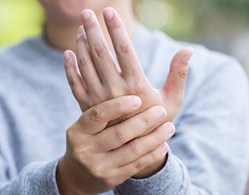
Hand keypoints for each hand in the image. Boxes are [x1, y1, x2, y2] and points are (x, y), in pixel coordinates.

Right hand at [56, 96, 174, 193]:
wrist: (79, 174)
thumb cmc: (90, 138)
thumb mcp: (87, 123)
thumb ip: (101, 104)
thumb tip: (134, 69)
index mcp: (78, 131)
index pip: (97, 115)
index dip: (117, 107)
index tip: (137, 99)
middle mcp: (85, 149)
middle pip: (119, 134)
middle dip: (143, 122)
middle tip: (162, 111)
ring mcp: (98, 166)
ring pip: (132, 150)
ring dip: (154, 138)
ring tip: (170, 127)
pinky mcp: (111, 179)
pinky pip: (137, 164)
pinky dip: (153, 154)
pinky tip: (164, 144)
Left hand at [63, 7, 192, 176]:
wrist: (135, 153)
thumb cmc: (157, 122)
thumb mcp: (172, 100)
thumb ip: (178, 73)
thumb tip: (188, 50)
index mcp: (136, 85)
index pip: (123, 50)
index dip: (116, 29)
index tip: (109, 12)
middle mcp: (115, 91)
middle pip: (100, 53)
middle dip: (93, 30)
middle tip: (87, 12)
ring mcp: (98, 100)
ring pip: (86, 66)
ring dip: (82, 45)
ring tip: (82, 28)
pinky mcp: (86, 109)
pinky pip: (75, 84)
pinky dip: (70, 68)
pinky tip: (68, 53)